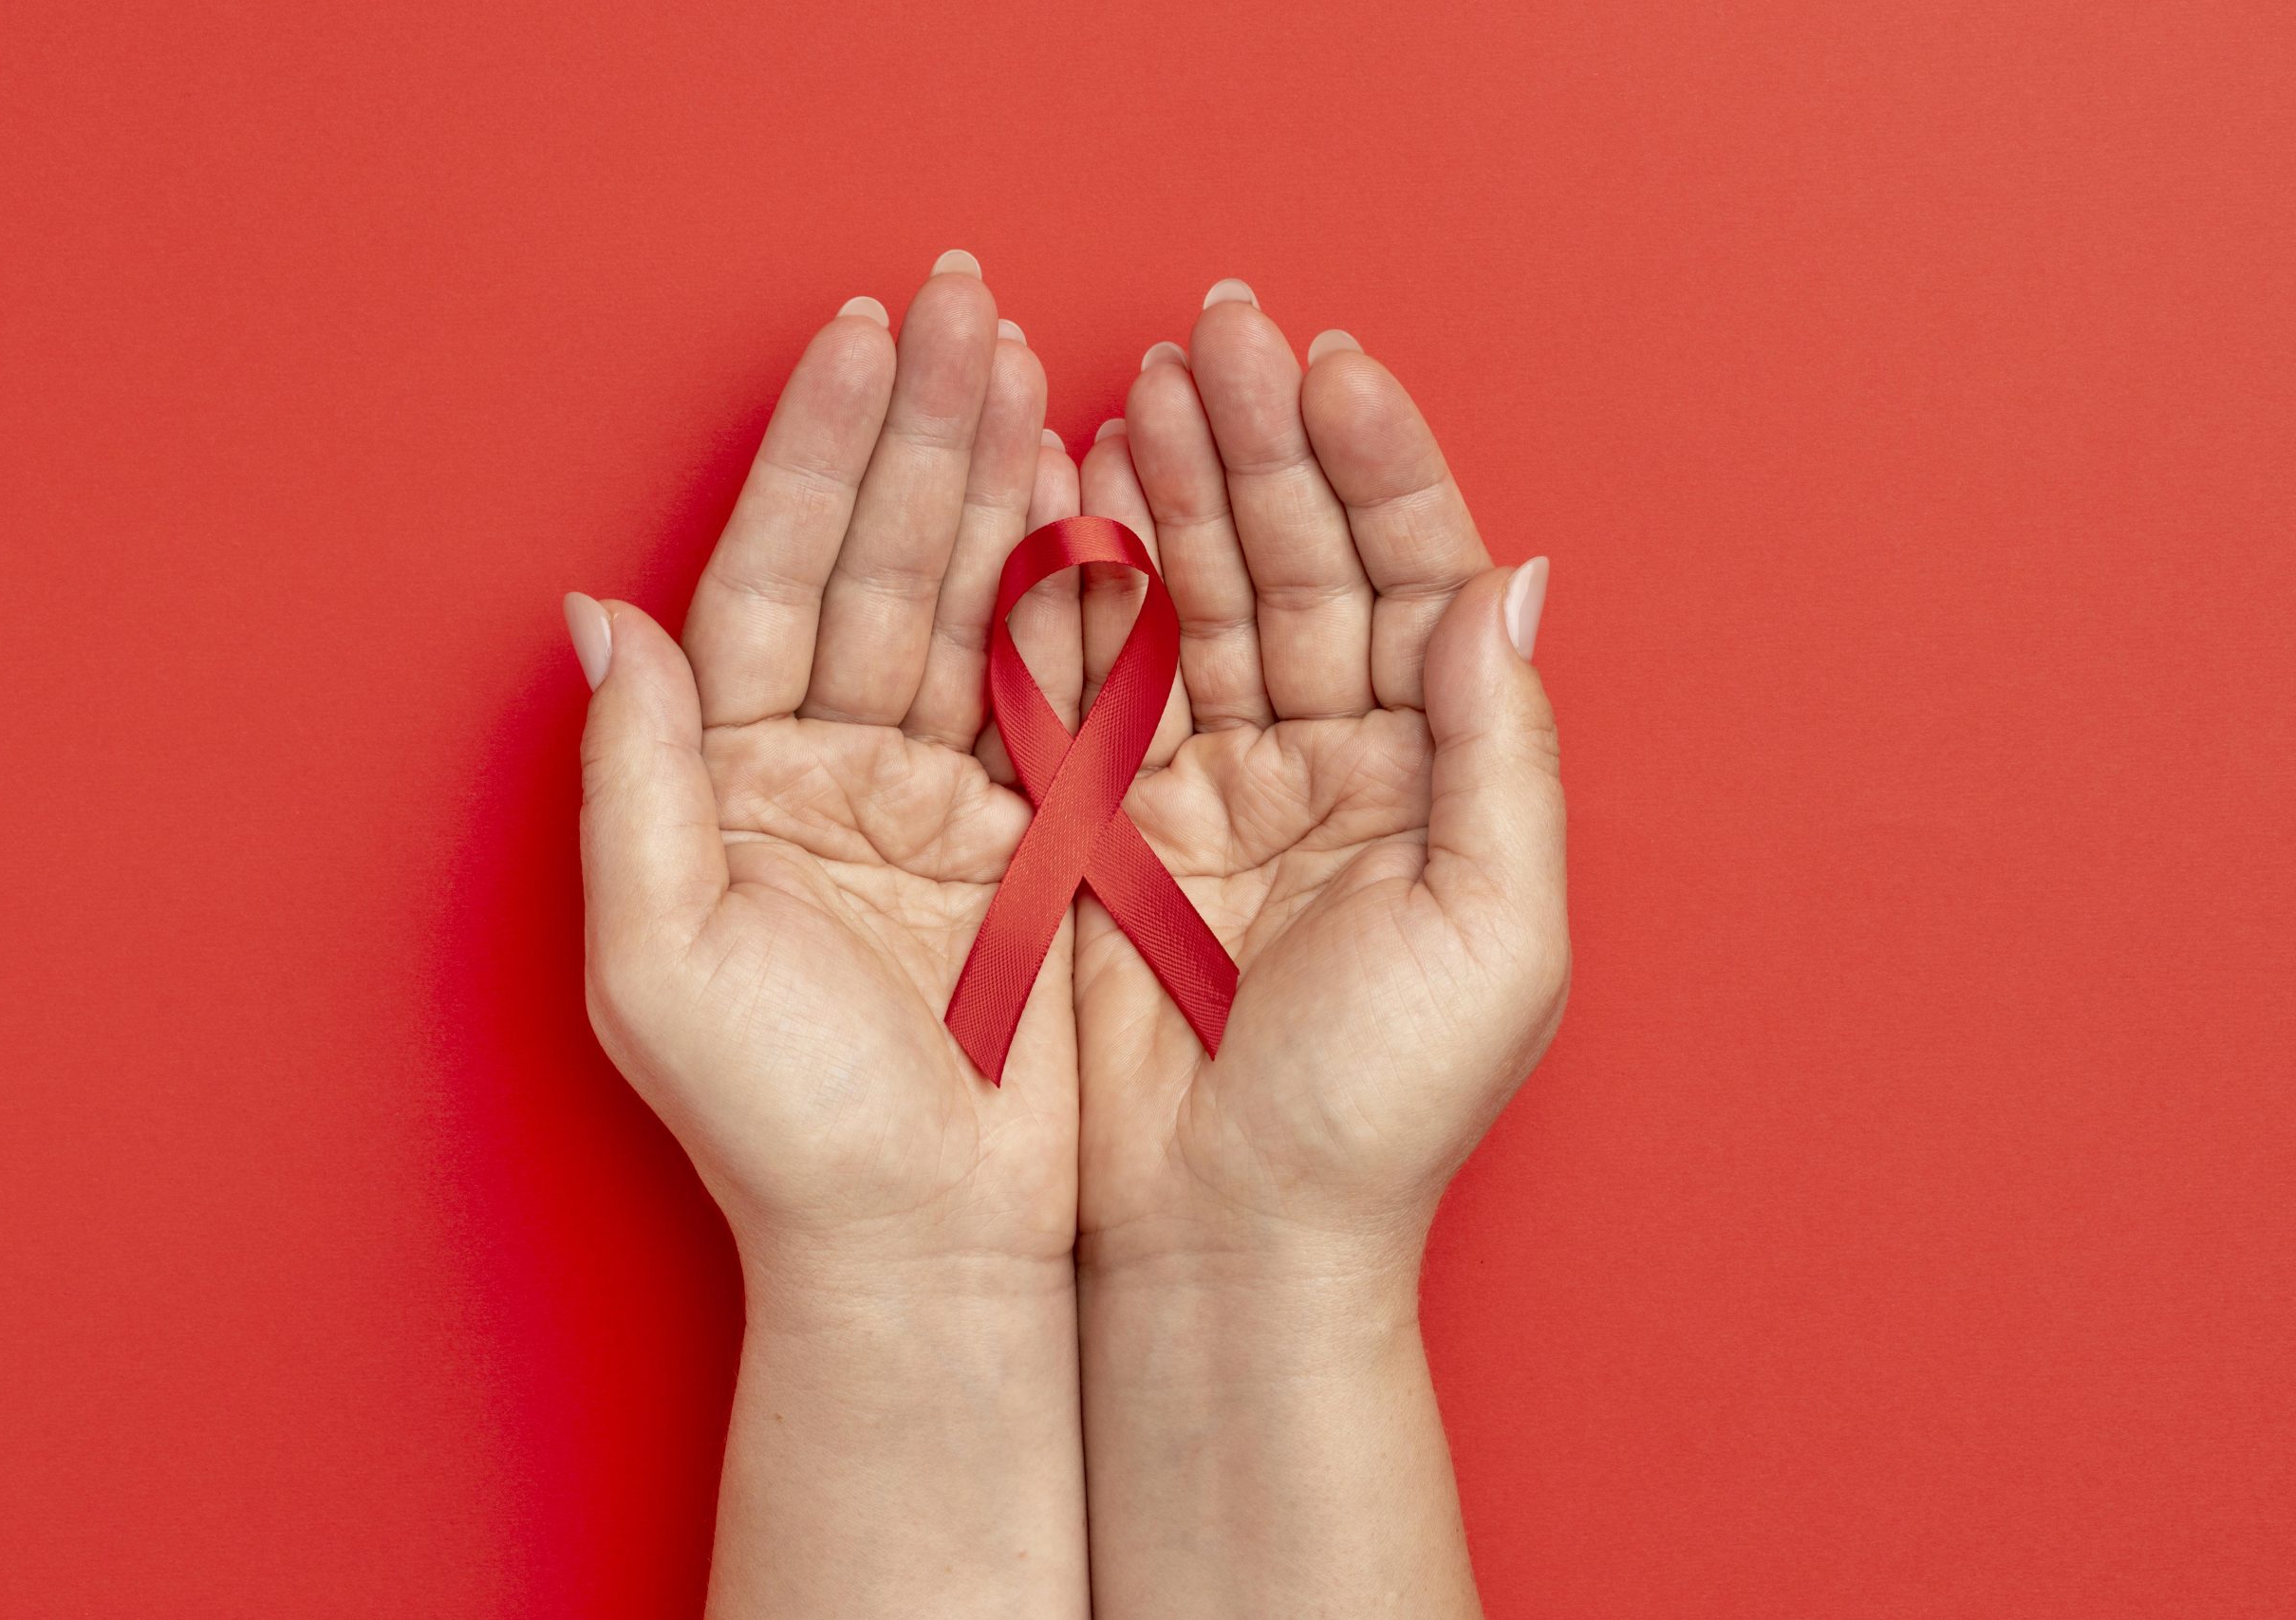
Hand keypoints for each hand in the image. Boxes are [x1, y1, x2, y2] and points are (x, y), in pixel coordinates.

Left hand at [572, 259, 1082, 1284]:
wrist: (928, 1256)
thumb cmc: (779, 1134)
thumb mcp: (664, 960)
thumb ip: (634, 781)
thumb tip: (596, 619)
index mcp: (730, 785)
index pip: (770, 581)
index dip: (814, 456)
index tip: (860, 338)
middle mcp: (825, 773)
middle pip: (873, 566)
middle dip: (917, 431)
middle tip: (964, 303)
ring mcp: (934, 797)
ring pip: (966, 606)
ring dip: (995, 482)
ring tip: (1025, 362)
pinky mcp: (1032, 839)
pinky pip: (1050, 688)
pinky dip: (1074, 592)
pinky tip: (1090, 490)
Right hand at [1075, 287, 1569, 1289]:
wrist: (1225, 1242)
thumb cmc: (1376, 1115)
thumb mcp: (1492, 931)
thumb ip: (1500, 751)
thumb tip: (1508, 583)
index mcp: (1433, 782)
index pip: (1414, 582)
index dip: (1379, 468)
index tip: (1330, 365)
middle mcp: (1330, 766)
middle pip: (1303, 565)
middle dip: (1264, 444)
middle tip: (1216, 331)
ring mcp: (1214, 786)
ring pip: (1201, 599)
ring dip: (1177, 487)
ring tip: (1143, 379)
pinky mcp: (1111, 823)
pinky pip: (1102, 675)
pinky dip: (1088, 582)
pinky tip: (1076, 489)